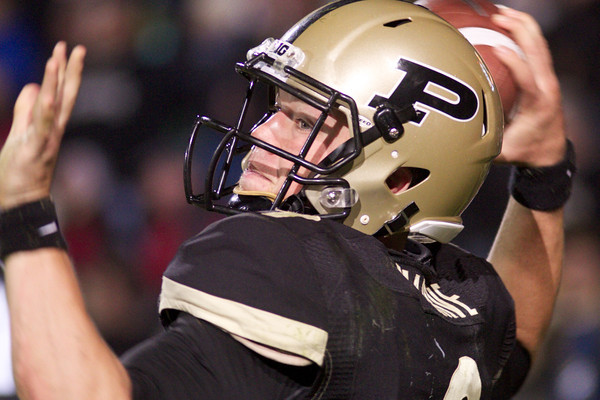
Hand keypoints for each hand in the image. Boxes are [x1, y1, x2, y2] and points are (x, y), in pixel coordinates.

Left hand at [0, 42, 84, 208]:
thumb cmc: (19, 173)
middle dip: (70, 71)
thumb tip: (33, 86)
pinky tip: (47, 92)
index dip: (64, 72)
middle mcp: (53, 131)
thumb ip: (25, 112)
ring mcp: (46, 140)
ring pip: (55, 105)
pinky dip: (46, 109)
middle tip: (77, 48)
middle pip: (66, 96)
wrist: (19, 203)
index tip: (67, 50)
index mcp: (50, 127)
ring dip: (56, 82)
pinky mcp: (35, 149)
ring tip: (57, 58)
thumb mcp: (18, 135)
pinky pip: (42, 126)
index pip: (61, 94)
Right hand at [491, 7, 565, 166]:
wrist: (550, 154)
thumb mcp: (500, 150)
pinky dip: (524, 33)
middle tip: (497, 17)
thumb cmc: (524, 151)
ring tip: (501, 12)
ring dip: (522, 25)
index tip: (496, 47)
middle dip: (518, 28)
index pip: (527, 76)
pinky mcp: (546, 77)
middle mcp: (547, 87)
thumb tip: (454, 137)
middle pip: (538, 49)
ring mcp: (549, 80)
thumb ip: (480, 141)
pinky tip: (508, 25)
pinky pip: (537, 48)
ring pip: (540, 44)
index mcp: (537, 103)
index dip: (513, 60)